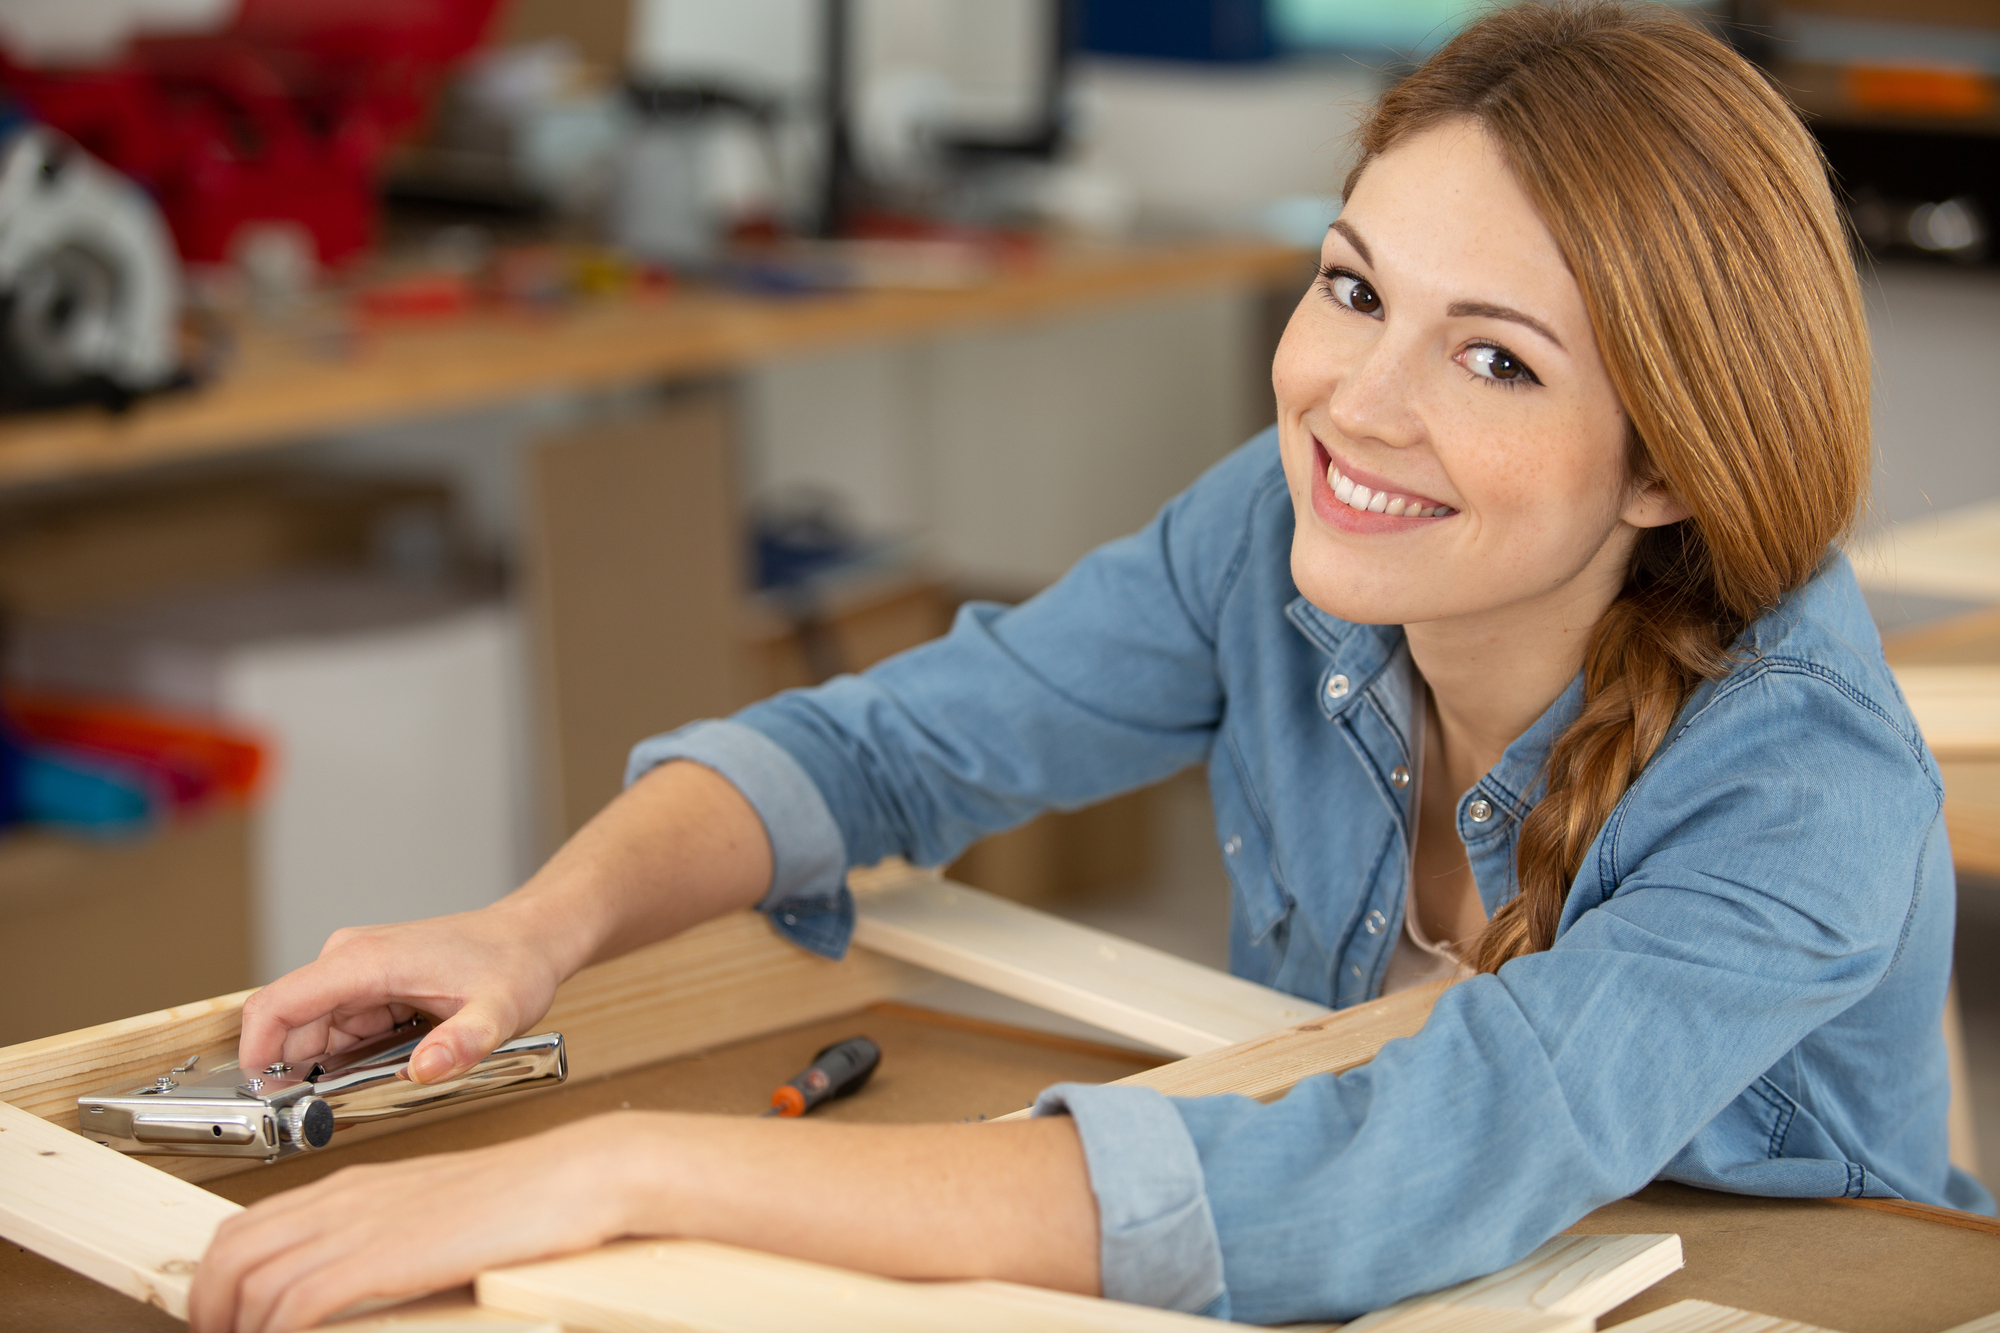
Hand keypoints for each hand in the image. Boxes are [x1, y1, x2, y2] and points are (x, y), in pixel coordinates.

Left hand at [187, 1116, 634, 1332]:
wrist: (568, 1177)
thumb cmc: (519, 1198)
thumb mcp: (430, 1211)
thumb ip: (380, 1236)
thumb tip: (345, 1279)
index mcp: (353, 1186)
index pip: (246, 1226)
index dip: (215, 1280)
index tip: (222, 1319)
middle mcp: (345, 1200)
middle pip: (229, 1251)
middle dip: (207, 1308)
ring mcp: (361, 1225)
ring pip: (249, 1278)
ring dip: (235, 1326)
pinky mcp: (382, 1256)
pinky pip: (295, 1302)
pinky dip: (277, 1332)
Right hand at [237, 900, 572, 1084]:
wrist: (532, 937)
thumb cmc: (515, 962)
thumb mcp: (500, 1011)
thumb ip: (464, 1042)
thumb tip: (425, 1070)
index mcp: (364, 961)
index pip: (276, 1004)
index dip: (255, 1054)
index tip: (262, 1100)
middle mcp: (350, 961)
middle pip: (290, 1028)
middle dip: (298, 1076)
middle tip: (331, 1117)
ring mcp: (356, 973)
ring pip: (312, 1034)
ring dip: (326, 1071)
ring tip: (369, 1095)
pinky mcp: (368, 987)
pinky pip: (337, 1031)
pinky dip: (346, 1060)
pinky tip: (381, 1076)